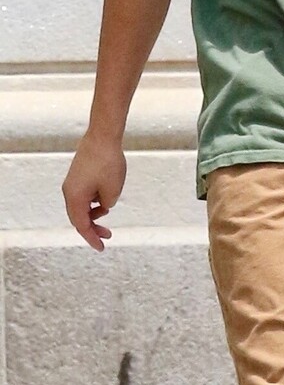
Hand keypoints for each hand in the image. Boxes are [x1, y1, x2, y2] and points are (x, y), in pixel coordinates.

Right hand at [62, 135, 126, 250]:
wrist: (102, 137)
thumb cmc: (108, 163)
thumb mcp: (113, 191)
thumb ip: (107, 205)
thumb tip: (103, 205)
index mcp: (75, 198)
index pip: (81, 225)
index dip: (92, 238)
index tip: (101, 247)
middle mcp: (69, 191)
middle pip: (78, 217)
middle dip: (92, 228)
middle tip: (107, 236)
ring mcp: (72, 183)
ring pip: (81, 206)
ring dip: (93, 214)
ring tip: (106, 214)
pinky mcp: (78, 175)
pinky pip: (84, 195)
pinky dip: (93, 202)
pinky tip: (105, 200)